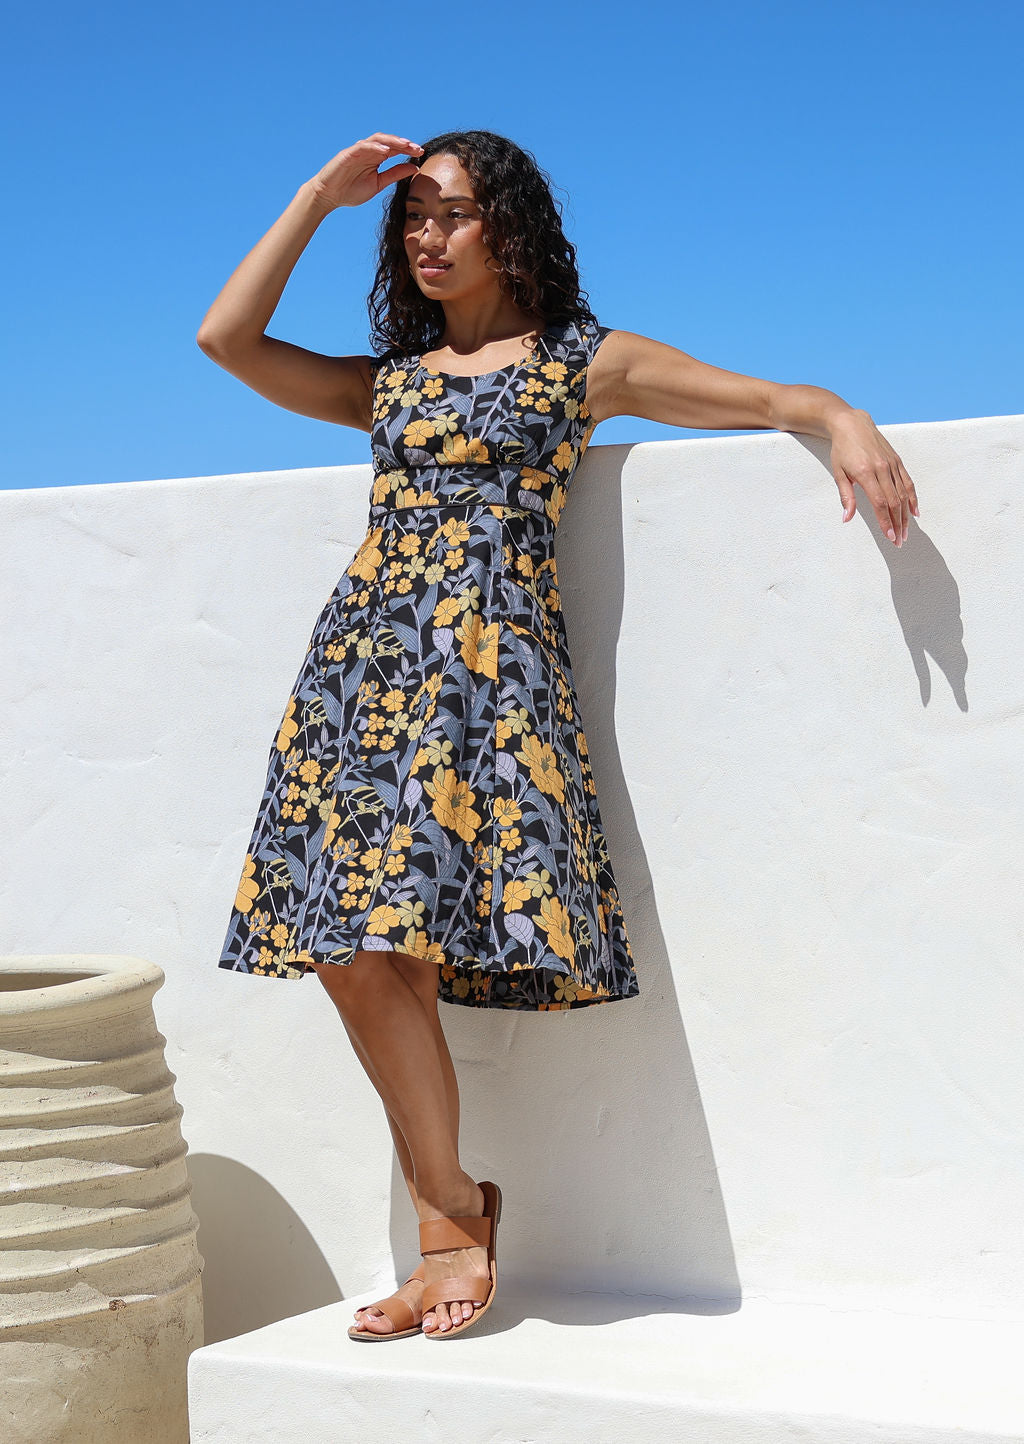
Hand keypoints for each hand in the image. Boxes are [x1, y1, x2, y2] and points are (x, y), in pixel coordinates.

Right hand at [309, 133, 423, 211]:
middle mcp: (368, 151)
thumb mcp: (378, 184)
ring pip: (377, 140)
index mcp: (376, 158)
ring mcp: (358, 151)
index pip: (395, 150)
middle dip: (404, 144)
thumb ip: (394, 175)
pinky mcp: (348, 154)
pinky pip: (363, 147)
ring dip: (392, 141)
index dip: (408, 150)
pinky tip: (386, 150)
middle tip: (417, 148)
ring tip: (406, 145)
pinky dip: (374, 147)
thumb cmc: (350, 191)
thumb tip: (414, 168)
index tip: (421, 154)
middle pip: (389, 141)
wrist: (328, 197)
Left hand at [829, 409, 918, 546]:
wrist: (852, 424)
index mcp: (866, 473)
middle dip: (898, 524)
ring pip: (903, 494)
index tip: (890, 537)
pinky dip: (913, 498)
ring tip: (906, 531)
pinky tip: (914, 512)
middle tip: (899, 541)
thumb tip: (847, 518)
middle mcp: (882, 468)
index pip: (880, 503)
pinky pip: (908, 482)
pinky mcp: (897, 461)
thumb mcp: (838, 473)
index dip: (886, 522)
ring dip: (906, 515)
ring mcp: (892, 464)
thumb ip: (846, 497)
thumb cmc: (842, 449)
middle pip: (894, 502)